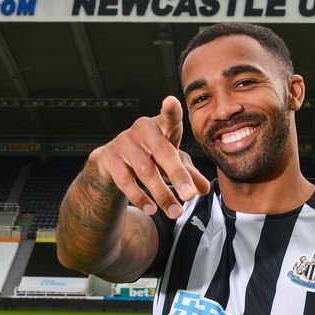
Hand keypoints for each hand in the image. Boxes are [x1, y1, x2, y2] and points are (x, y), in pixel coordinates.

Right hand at [89, 95, 210, 218]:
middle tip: (190, 196)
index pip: (168, 117)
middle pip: (163, 153)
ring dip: (162, 194)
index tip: (171, 101)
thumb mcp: (170, 163)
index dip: (170, 110)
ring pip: (146, 171)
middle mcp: (141, 130)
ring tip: (176, 213)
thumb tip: (204, 189)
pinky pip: (126, 181)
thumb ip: (189, 174)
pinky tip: (152, 209)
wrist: (111, 164)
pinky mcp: (109, 159)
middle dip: (178, 176)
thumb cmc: (148, 157)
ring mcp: (124, 143)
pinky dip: (140, 197)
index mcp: (161, 126)